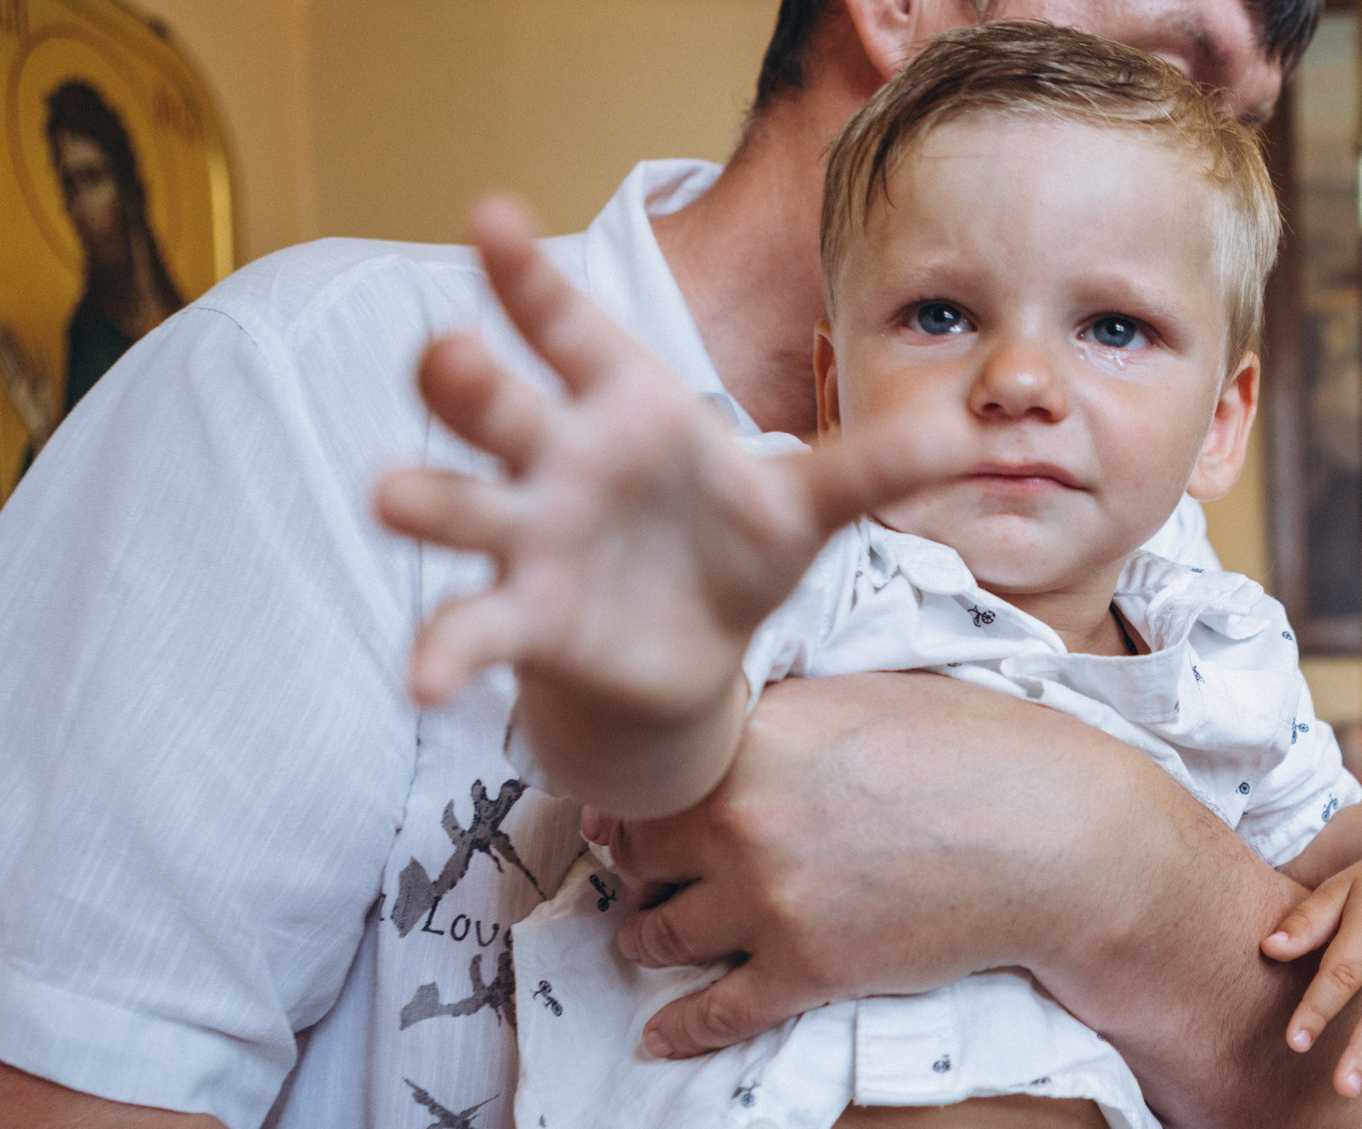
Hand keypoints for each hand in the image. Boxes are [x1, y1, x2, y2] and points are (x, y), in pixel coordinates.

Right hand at [376, 197, 970, 714]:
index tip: (485, 213)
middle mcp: (558, 456)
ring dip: (422, 497)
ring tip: (392, 495)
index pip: (566, 325)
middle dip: (465, 378)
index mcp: (623, 404)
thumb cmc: (732, 548)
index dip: (523, 275)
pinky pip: (472, 627)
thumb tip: (968, 431)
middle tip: (449, 352)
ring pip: (457, 501)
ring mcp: (528, 535)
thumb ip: (872, 467)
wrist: (693, 650)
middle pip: (495, 402)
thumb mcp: (808, 506)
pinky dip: (443, 652)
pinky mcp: (524, 616)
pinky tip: (423, 683)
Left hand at [596, 673, 1153, 1056]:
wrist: (1053, 840)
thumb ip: (785, 712)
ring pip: (658, 933)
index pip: (648, 775)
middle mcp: (740, 815)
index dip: (635, 797)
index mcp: (755, 736)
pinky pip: (713, 1014)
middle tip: (647, 872)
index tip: (632, 813)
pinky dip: (680, 1029)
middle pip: (636, 853)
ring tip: (653, 937)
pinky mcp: (803, 970)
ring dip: (650, 936)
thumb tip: (736, 721)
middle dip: (639, 865)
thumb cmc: (983, 752)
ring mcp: (766, 898)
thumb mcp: (870, 694)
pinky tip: (660, 1037)